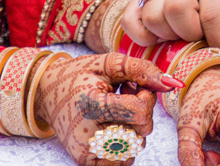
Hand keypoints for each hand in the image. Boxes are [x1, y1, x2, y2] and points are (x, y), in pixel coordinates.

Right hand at [36, 52, 180, 164]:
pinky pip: (122, 160)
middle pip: (141, 131)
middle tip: (124, 96)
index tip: (135, 86)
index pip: (140, 112)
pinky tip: (112, 126)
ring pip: (134, 147)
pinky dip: (125, 144)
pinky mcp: (85, 161)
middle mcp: (87, 133)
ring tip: (116, 110)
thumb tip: (174, 84)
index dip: (146, 96)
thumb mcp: (108, 63)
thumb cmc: (80, 74)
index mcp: (92, 104)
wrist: (45, 94)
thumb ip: (142, 70)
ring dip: (133, 128)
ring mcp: (86, 151)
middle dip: (142, 112)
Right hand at [121, 0, 219, 56]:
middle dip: (190, 34)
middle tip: (200, 34)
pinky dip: (142, 36)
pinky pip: (130, 20)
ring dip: (167, 35)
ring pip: (152, 16)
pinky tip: (160, 36)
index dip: (219, 42)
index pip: (212, 14)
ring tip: (181, 32)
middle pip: (176, 9)